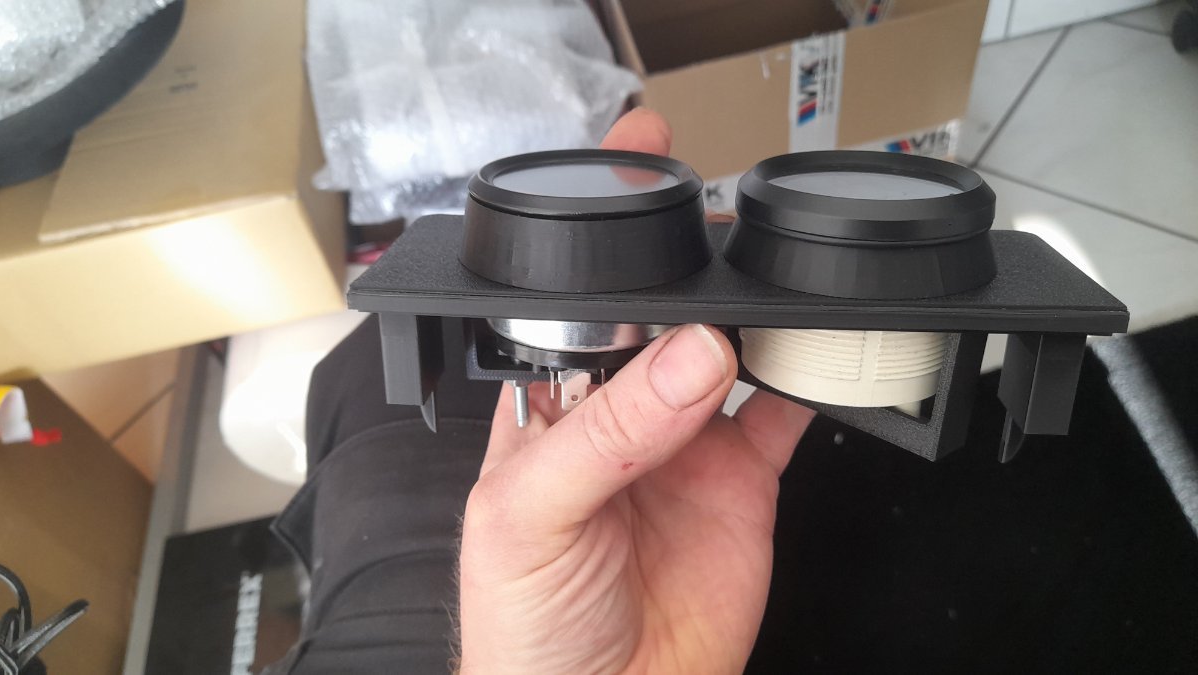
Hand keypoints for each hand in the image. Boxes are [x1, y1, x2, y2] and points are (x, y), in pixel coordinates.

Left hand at [458, 109, 814, 673]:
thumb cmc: (526, 628)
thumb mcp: (531, 518)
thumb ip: (605, 434)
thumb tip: (692, 353)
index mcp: (550, 410)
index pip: (577, 314)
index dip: (604, 254)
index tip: (635, 180)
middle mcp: (620, 419)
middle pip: (663, 325)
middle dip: (689, 277)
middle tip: (725, 240)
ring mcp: (686, 448)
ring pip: (729, 356)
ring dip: (752, 318)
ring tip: (774, 289)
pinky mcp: (743, 483)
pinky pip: (785, 415)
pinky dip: (810, 380)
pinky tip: (819, 353)